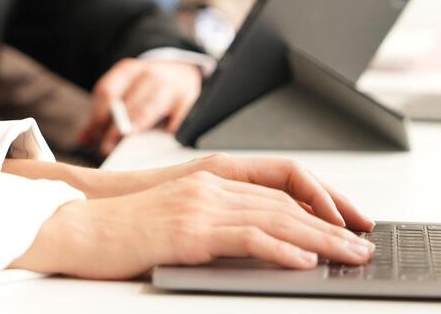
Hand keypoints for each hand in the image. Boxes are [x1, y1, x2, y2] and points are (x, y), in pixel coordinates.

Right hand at [12, 166, 375, 278]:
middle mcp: (210, 186)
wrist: (76, 226)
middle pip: (286, 202)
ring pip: (276, 218)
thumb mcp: (176, 220)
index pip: (279, 187)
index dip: (320, 203)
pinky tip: (304, 261)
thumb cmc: (121, 230)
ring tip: (350, 257)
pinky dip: (281, 248)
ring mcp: (199, 205)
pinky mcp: (188, 229)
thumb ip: (216, 223)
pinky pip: (246, 236)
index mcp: (209, 180)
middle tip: (364, 247)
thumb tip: (261, 245)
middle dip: (332, 226)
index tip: (348, 225)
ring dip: (320, 240)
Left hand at [75, 58, 202, 154]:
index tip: (93, 137)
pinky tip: (156, 146)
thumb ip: (102, 115)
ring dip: (136, 132)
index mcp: (128, 70)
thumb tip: (83, 140)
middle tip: (106, 149)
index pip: (107, 91)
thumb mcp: (124, 90)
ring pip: (149, 111)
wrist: (182, 68)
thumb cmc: (146, 87)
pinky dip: (165, 134)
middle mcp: (150, 75)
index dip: (99, 116)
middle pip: (128, 104)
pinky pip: (176, 121)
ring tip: (125, 149)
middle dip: (115, 130)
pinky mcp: (190, 100)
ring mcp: (171, 86)